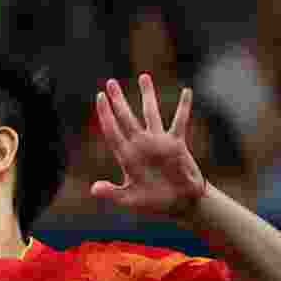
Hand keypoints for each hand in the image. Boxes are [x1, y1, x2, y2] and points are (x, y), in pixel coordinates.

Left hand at [91, 74, 208, 221]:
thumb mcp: (129, 199)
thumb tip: (94, 189)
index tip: (99, 98)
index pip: (112, 131)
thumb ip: (112, 193)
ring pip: (151, 113)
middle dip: (118, 100)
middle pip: (126, 117)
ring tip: (143, 76)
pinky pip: (180, 121)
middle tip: (110, 82)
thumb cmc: (154, 203)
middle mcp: (140, 145)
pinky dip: (183, 107)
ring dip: (148, 95)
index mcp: (126, 156)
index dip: (105, 115)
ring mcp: (158, 142)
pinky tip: (186, 91)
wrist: (180, 204)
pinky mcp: (176, 143)